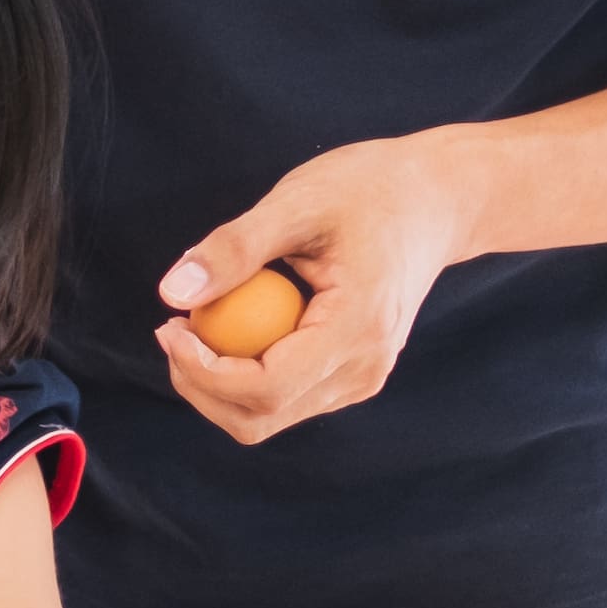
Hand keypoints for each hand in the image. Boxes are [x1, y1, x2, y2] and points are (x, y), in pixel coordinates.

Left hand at [156, 129, 491, 443]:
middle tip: (172, 327)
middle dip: (200, 385)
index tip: (169, 324)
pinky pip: (285, 395)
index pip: (264, 389)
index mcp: (357, 330)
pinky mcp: (352, 373)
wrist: (437, 200)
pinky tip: (234, 325)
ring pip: (268, 416)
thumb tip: (171, 292)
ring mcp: (362, 378)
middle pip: (259, 418)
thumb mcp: (297, 204)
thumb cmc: (369, 190)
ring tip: (200, 321)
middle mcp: (364, 369)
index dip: (202, 370)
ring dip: (218, 383)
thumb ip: (234, 249)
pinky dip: (245, 373)